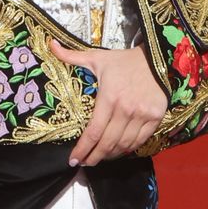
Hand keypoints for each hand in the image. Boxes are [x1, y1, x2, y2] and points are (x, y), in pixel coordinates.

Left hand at [50, 40, 166, 165]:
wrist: (157, 58)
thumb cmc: (124, 61)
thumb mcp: (96, 57)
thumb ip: (71, 55)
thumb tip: (50, 45)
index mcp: (109, 97)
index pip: (93, 132)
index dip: (82, 149)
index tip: (73, 160)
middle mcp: (125, 109)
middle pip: (107, 144)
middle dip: (93, 157)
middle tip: (84, 163)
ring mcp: (142, 115)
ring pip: (123, 145)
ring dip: (110, 155)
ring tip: (99, 158)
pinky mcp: (155, 117)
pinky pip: (140, 141)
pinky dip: (128, 149)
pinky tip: (118, 150)